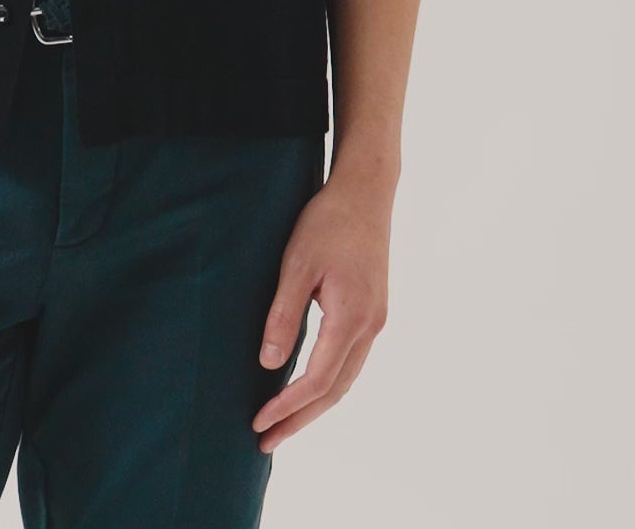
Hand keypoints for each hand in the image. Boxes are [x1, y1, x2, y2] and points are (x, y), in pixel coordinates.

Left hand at [251, 161, 394, 452]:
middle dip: (300, 419)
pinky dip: (328, 384)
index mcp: (352, 318)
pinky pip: (351, 362)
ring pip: (346, 380)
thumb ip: (284, 314)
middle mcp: (370, 327)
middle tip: (265, 441)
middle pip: (335, 390)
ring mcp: (376, 320)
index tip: (259, 422)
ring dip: (315, 406)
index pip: (318, 380)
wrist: (366, 192)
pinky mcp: (373, 312)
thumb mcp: (297, 264)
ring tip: (283, 425)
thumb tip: (268, 363)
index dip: (287, 406)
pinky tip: (308, 388)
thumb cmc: (328, 222)